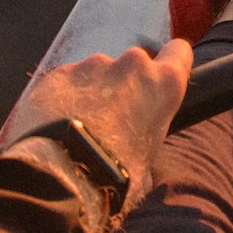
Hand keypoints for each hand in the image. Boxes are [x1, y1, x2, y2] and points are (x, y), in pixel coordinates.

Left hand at [4, 40, 192, 214]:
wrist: (58, 180)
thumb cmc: (111, 179)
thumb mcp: (148, 165)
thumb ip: (148, 138)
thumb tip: (137, 146)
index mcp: (163, 85)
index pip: (179, 52)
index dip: (171, 63)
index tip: (161, 77)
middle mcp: (131, 65)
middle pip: (134, 65)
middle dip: (124, 85)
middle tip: (111, 120)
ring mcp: (92, 66)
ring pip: (97, 73)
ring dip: (92, 93)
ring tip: (77, 128)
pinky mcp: (58, 73)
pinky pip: (66, 82)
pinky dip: (63, 98)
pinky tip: (54, 126)